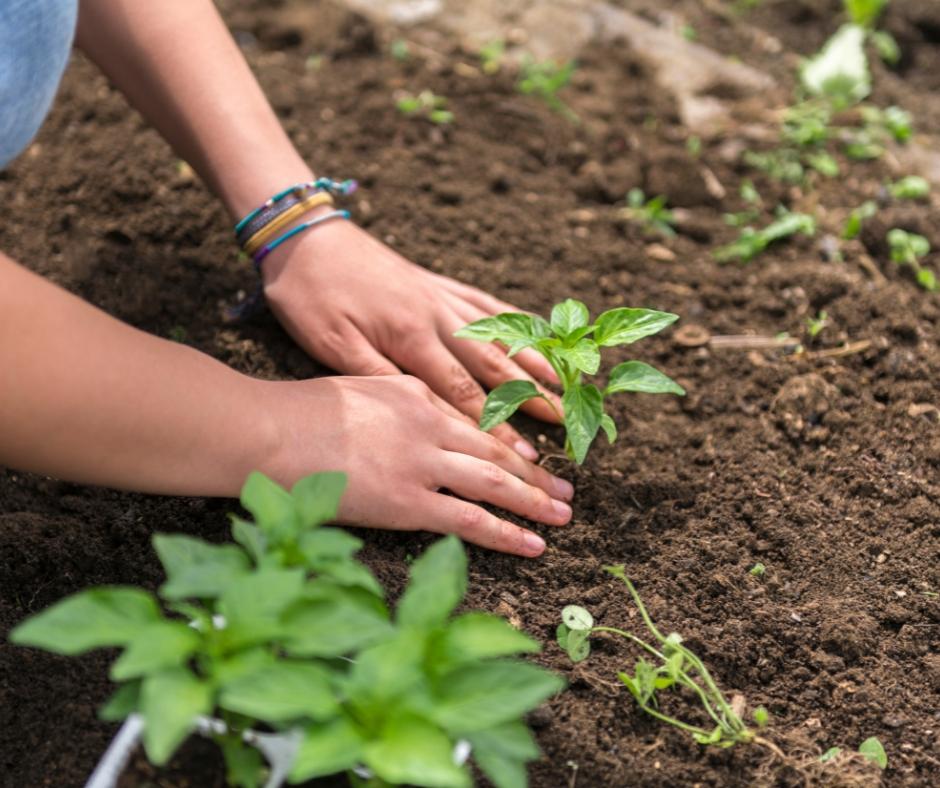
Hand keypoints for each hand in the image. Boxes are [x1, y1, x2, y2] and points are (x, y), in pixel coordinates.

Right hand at [257, 375, 572, 556]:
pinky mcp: (408, 502)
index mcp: (414, 394)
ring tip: (565, 513)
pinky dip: (508, 533)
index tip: (529, 456)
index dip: (507, 443)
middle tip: (566, 486)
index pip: (473, 422)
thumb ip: (390, 400)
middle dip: (535, 471)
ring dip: (535, 500)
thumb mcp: (352, 387)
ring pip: (495, 483)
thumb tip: (411, 415)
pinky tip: (534, 543)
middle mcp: (428, 424)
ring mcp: (422, 462)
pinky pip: (471, 520)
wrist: (264, 430)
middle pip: (496, 451)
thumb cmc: (292, 413)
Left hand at [260, 218, 561, 460]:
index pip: (463, 393)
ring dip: (534, 358)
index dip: (496, 426)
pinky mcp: (438, 282)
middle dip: (531, 395)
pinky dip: (515, 318)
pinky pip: (486, 302)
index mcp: (410, 337)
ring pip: (499, 331)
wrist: (306, 236)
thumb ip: (379, 377)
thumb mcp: (331, 344)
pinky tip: (536, 328)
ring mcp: (440, 296)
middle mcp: (436, 316)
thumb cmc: (310, 295)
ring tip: (565, 381)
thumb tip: (424, 412)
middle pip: (494, 363)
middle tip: (565, 420)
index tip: (524, 455)